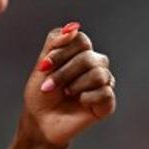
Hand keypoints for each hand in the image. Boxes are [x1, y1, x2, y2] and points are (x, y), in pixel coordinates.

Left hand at [20, 24, 115, 147]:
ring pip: (99, 74)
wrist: (40, 122)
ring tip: (65, 94)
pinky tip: (79, 103)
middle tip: (48, 87)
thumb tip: (73, 26)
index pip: (81, 40)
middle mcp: (94, 65)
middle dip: (64, 72)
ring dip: (75, 85)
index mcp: (79, 53)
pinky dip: (87, 98)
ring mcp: (103, 83)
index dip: (62, 52)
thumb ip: (56, 43)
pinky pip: (105, 92)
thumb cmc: (41, 94)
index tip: (43, 66)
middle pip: (88, 57)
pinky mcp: (107, 102)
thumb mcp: (42, 65)